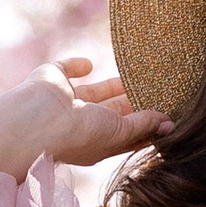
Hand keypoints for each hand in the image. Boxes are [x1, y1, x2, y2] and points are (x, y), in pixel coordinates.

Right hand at [9, 52, 171, 166]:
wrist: (36, 121)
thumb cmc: (78, 136)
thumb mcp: (119, 133)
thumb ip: (143, 125)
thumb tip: (168, 123)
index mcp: (95, 142)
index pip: (125, 134)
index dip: (144, 126)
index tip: (167, 116)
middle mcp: (79, 124)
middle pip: (112, 112)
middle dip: (132, 103)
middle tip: (158, 90)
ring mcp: (63, 102)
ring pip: (94, 92)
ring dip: (113, 85)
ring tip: (138, 74)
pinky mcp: (50, 79)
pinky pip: (65, 69)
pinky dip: (76, 65)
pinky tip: (89, 64)